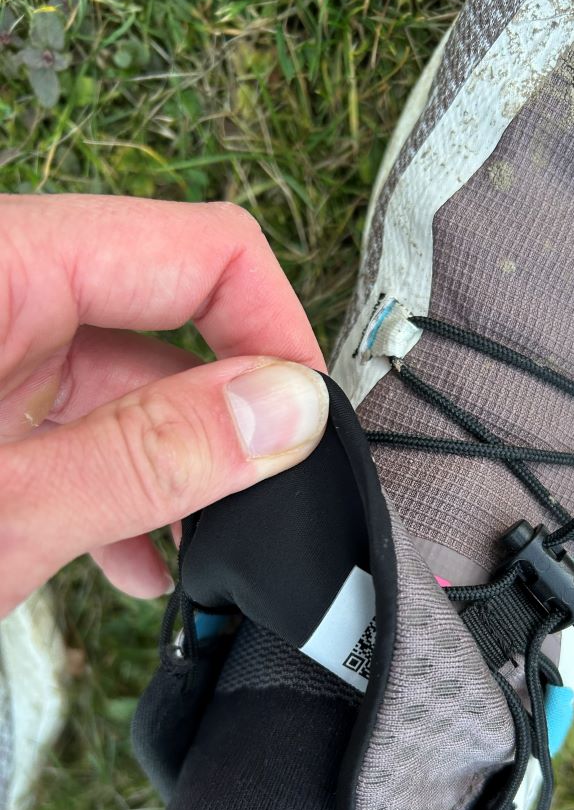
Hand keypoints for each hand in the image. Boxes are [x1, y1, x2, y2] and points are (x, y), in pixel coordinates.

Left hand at [0, 195, 328, 616]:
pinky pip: (79, 420)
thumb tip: (291, 408)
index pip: (200, 250)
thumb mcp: (8, 509)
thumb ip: (150, 453)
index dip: (275, 331)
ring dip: (179, 466)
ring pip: (129, 383)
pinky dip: (119, 483)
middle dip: (230, 416)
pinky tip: (137, 559)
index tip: (308, 424)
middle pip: (170, 318)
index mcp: (3, 267)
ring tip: (208, 552)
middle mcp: (4, 290)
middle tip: (267, 501)